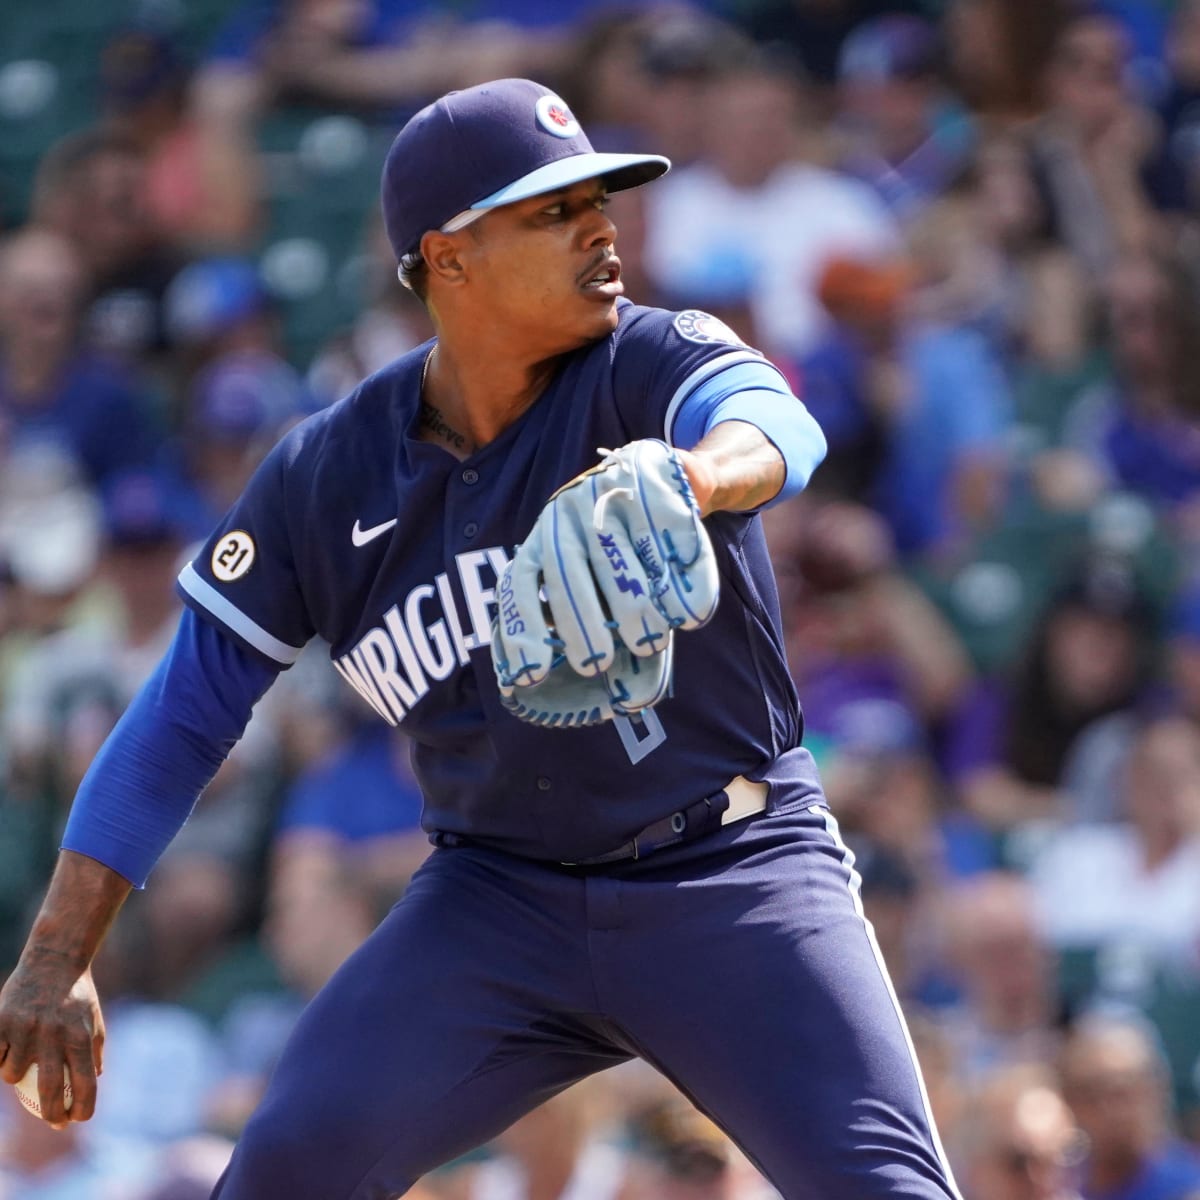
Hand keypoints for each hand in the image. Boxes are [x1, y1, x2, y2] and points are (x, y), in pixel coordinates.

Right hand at [0, 961, 104, 1126]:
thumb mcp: (94, 1019)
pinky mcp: (2, 1023)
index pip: (85, 1084)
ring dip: (16, 1075)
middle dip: (52, 1114)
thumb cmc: (76, 994)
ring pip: (12, 1075)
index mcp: (79, 1036)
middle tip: (54, 1121)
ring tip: (25, 1057)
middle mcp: (53, 1036)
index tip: (77, 1119)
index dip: (82, 1109)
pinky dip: (0, 1057)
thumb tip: (94, 1080)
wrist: (54, 960)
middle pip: (49, 1091)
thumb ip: (95, 1050)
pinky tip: (8, 1047)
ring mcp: (25, 1030)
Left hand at [491, 440, 718, 725]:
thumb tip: (631, 702)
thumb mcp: (606, 588)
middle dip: (580, 624)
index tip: (532, 674)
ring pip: (613, 554)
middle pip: (566, 572)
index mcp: (542, 542)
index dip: (523, 627)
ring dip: (632, 604)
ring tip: (649, 642)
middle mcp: (564, 515)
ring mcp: (604, 495)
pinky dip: (678, 578)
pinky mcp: (648, 483)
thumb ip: (614, 636)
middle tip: (595, 665)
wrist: (662, 478)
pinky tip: (689, 614)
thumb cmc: (627, 554)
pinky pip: (661, 534)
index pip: (519, 583)